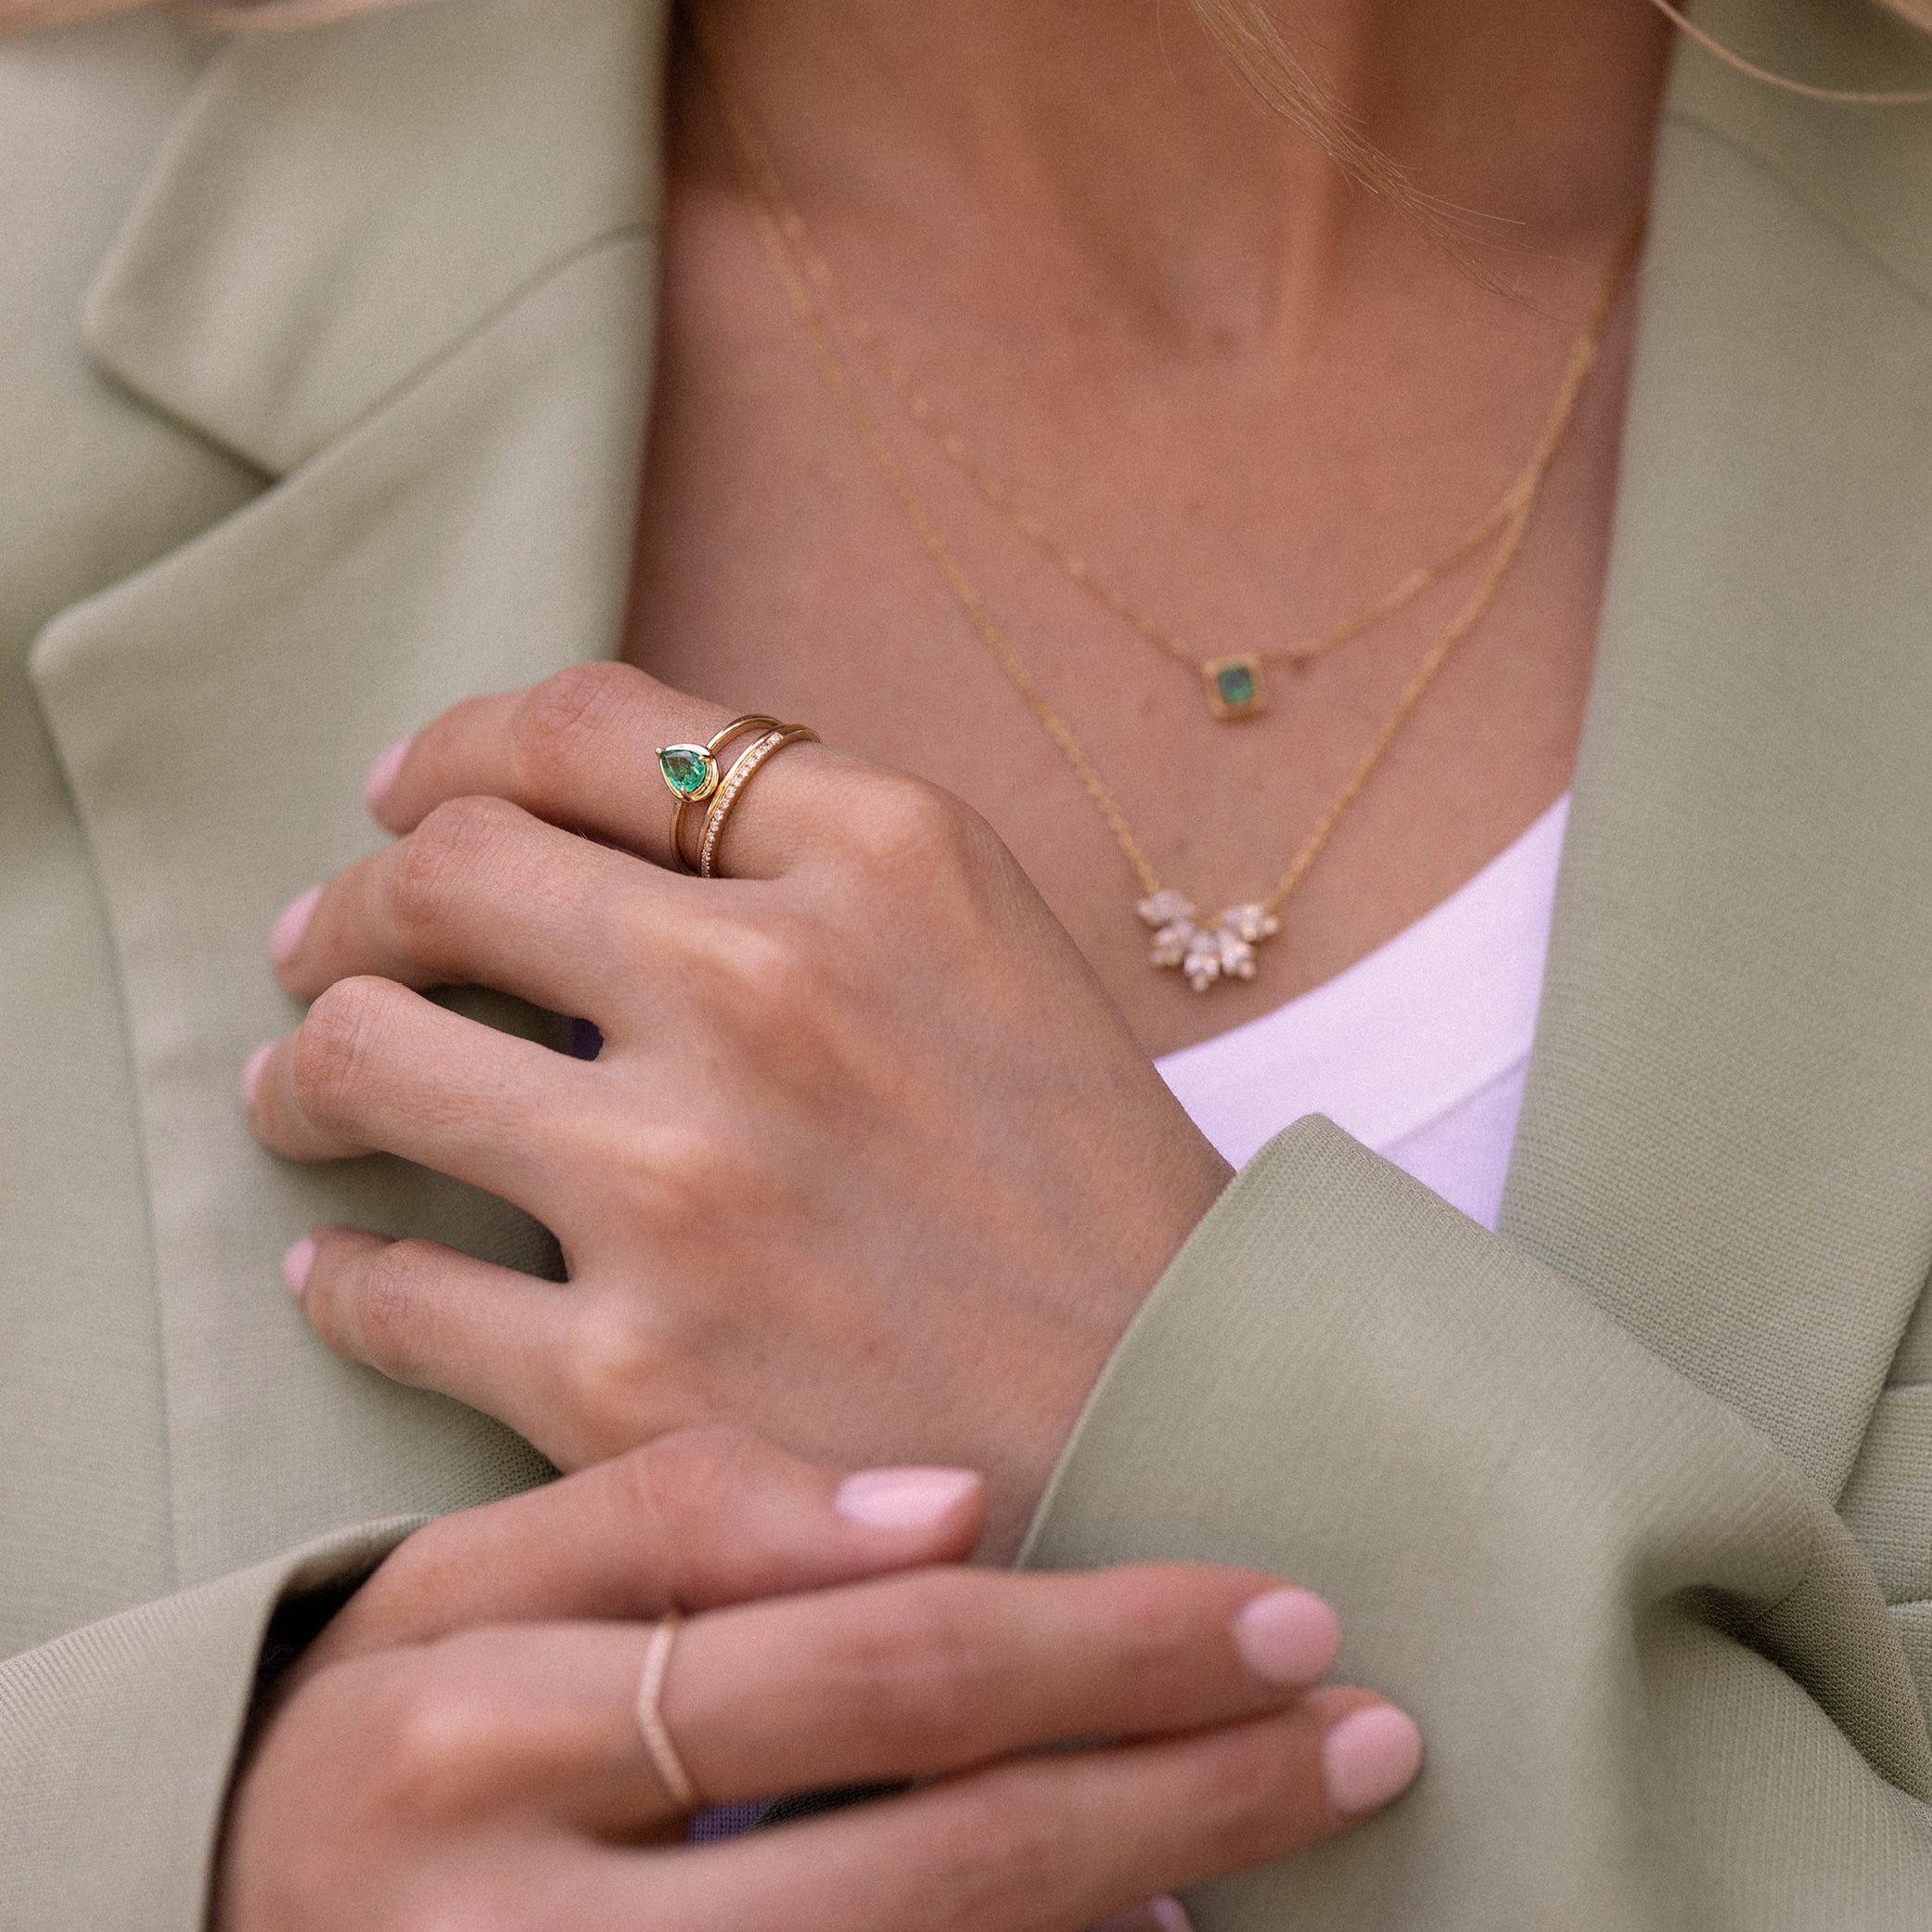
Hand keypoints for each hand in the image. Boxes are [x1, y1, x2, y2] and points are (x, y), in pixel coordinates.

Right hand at [215, 1426, 1420, 1930]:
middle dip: (1186, 1796)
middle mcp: (543, 1931)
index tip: (1282, 1612)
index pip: (868, 1672)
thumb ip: (677, 1514)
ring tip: (1306, 1829)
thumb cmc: (381, 1727)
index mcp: (498, 1726)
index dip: (1103, 1642)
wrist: (222, 1926)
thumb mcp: (464, 1578)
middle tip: (1367, 1733)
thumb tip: (943, 1505)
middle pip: (943, 1867)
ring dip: (1150, 1918)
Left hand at [246, 663, 1231, 1553]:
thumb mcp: (998, 948)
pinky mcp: (634, 1379)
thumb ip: (814, 855)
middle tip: (326, 947)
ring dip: (308, 1070)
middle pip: (443, 868)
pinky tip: (351, 1267)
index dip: (454, 747)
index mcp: (884, 859)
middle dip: (354, 902)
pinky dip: (347, 1274)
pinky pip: (395, 1294)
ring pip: (370, 1056)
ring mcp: (691, 1184)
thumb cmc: (1091, 1194)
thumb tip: (580, 828)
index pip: (582, 726)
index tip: (405, 795)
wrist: (1187, 1440)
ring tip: (311, 1094)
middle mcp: (772, 989)